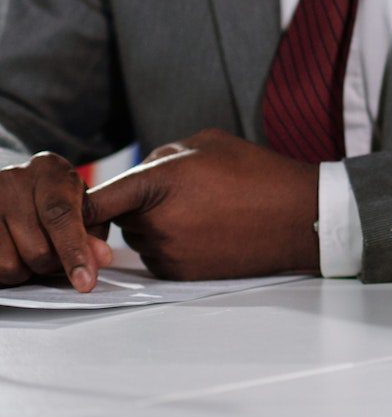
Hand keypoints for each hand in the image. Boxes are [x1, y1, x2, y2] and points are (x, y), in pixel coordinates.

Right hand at [0, 152, 114, 289]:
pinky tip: (13, 255)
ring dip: (25, 272)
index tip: (85, 282)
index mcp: (48, 170)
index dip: (74, 251)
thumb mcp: (83, 206)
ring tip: (30, 254)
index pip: (60, 215)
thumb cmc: (57, 198)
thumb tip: (99, 260)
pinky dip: (5, 273)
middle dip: (51, 265)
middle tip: (54, 256)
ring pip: (9, 265)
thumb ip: (93, 233)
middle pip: (37, 249)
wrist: (18, 186)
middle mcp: (13, 180)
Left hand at [84, 130, 317, 280]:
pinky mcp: (180, 273)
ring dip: (158, 225)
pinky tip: (210, 231)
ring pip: (141, 237)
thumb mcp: (208, 143)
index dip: (78, 205)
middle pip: (122, 217)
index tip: (69, 208)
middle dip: (140, 205)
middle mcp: (155, 222)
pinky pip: (160, 257)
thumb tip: (141, 172)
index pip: (94, 199)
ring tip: (206, 211)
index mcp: (157, 183)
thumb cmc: (258, 174)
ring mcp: (167, 252)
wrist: (297, 218)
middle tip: (185, 192)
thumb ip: (163, 155)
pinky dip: (175, 244)